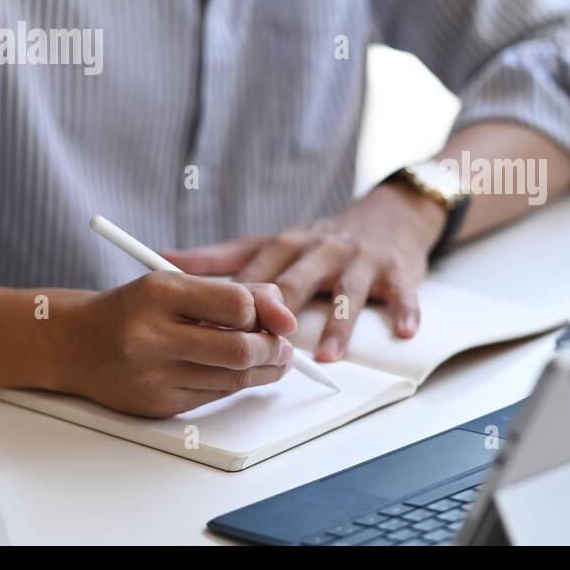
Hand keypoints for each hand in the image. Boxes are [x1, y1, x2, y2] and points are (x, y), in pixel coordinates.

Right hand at [60, 272, 297, 417]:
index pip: (237, 305)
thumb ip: (233, 293)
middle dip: (274, 348)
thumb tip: (284, 314)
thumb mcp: (176, 284)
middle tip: (285, 345)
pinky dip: (236, 383)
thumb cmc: (135, 308)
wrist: (73, 344)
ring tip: (275, 358)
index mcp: (158, 293)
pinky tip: (241, 371)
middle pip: (239, 349)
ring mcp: (151, 376)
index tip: (278, 316)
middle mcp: (150, 336)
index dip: (267, 312)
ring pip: (233, 378)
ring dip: (265, 369)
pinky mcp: (156, 405)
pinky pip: (215, 396)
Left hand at [163, 183, 445, 360]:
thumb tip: (164, 260)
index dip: (237, 305)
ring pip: (348, 292)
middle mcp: (322, 251)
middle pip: (297, 283)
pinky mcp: (398, 271)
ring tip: (327, 354)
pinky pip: (402, 293)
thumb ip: (220, 257)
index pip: (258, 277)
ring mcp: (360, 261)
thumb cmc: (324, 239)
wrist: (390, 214)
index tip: (214, 332)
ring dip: (338, 323)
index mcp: (288, 246)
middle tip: (266, 346)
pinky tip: (402, 331)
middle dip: (281, 313)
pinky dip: (404, 311)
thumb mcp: (271, 241)